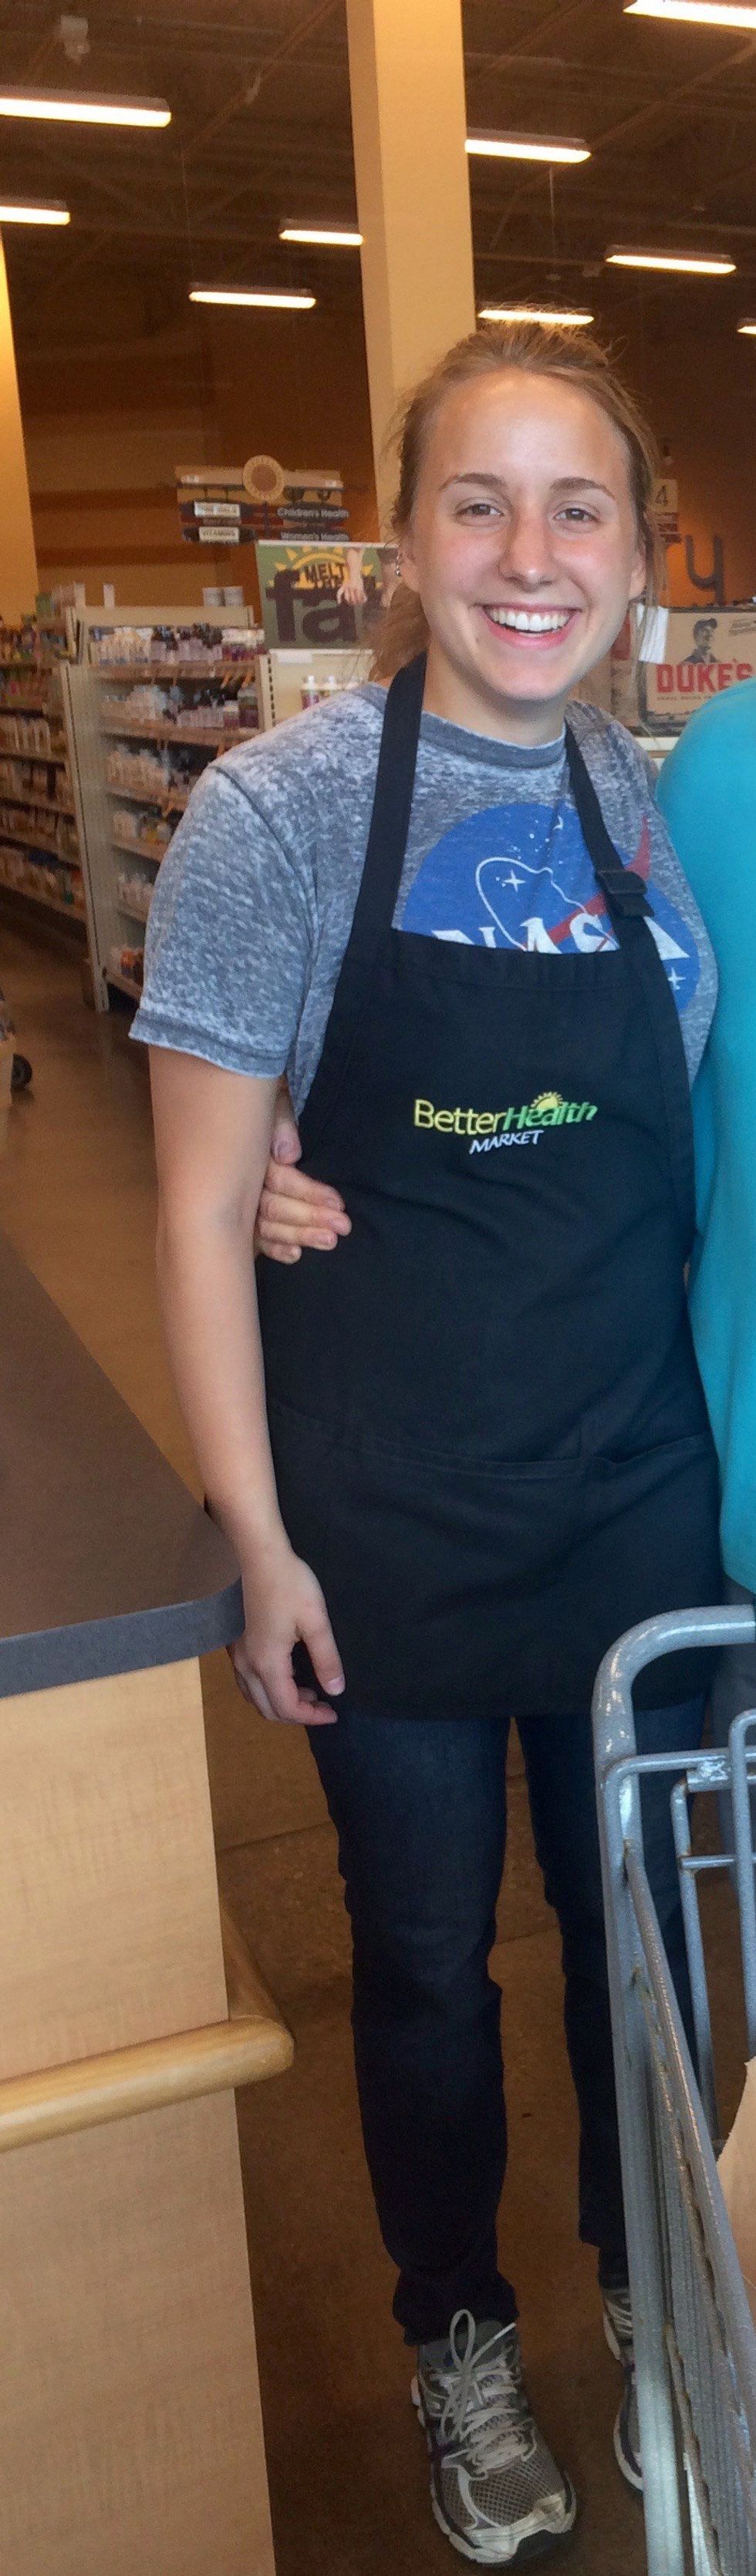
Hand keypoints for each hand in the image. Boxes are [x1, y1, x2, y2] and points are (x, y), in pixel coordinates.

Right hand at [231, 1531, 343, 1724]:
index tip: (334, 1712)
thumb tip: (336, 1691)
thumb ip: (326, 1659)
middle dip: (296, 1714)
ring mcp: (236, 1655)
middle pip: (267, 1709)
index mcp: (267, 1663)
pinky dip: (267, 1688)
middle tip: (322, 1704)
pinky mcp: (234, 1644)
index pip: (287, 1707)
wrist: (257, 1555)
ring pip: (254, 1696)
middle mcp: (246, 1666)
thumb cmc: (289, 1584)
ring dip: (280, 1701)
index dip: (312, 1717)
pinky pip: (248, 1681)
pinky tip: (287, 1672)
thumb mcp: (316, 1622)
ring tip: (307, 1690)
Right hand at [255, 1080, 351, 1263]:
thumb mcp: (271, 1096)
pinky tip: (295, 1256)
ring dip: (298, 1235)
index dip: (307, 1193)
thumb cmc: (261, 1094)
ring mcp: (239, 1197)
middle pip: (271, 1208)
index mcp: (247, 1151)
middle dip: (309, 1218)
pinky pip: (254, 1237)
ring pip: (264, 1226)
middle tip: (342, 1227)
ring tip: (329, 1242)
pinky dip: (274, 1247)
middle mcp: (239, 1179)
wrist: (236, 1092)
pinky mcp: (242, 1211)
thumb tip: (289, 1156)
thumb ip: (280, 1122)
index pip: (277, 1180)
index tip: (337, 1202)